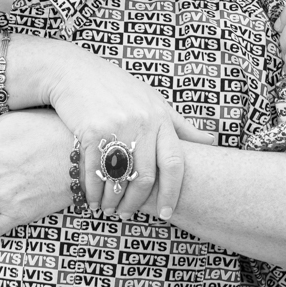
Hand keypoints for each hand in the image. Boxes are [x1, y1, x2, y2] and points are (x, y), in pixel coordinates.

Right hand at [46, 50, 213, 221]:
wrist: (74, 72)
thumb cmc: (116, 88)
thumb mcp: (153, 100)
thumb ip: (180, 124)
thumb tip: (211, 141)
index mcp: (161, 117)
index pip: (174, 163)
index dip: (172, 192)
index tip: (165, 213)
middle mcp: (142, 122)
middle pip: (146, 176)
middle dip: (136, 202)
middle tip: (127, 214)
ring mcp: (117, 126)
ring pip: (121, 177)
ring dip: (113, 201)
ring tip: (108, 210)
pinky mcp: (91, 130)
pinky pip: (95, 171)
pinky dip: (93, 191)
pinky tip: (92, 200)